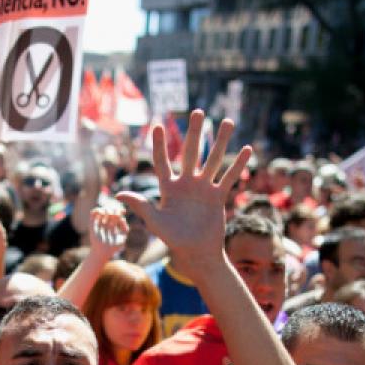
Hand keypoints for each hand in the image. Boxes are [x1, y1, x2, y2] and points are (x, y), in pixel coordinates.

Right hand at [88, 206, 127, 258]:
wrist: (101, 252)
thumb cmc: (113, 248)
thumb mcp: (122, 239)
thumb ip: (124, 229)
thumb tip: (122, 219)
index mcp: (114, 226)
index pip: (117, 216)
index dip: (120, 212)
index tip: (122, 212)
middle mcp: (107, 224)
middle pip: (110, 212)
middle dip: (113, 211)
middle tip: (114, 213)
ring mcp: (100, 223)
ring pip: (102, 211)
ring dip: (105, 210)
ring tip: (107, 213)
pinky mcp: (92, 224)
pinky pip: (93, 213)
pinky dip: (96, 210)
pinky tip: (100, 212)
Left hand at [116, 110, 250, 258]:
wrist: (196, 252)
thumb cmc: (172, 239)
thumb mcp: (155, 221)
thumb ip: (140, 205)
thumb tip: (118, 195)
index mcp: (168, 188)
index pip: (162, 161)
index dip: (160, 145)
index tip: (159, 125)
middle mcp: (186, 183)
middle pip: (191, 153)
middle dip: (194, 133)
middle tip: (198, 112)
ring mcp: (203, 188)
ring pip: (213, 160)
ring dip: (221, 142)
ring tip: (227, 122)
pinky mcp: (218, 196)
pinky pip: (228, 177)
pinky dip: (237, 165)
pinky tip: (246, 149)